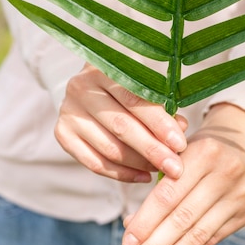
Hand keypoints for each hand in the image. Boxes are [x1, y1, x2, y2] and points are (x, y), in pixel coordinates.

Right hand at [55, 64, 186, 182]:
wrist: (90, 85)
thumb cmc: (125, 84)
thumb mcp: (142, 83)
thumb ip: (160, 104)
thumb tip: (181, 128)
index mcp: (103, 68)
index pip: (134, 99)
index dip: (159, 123)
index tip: (180, 143)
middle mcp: (81, 88)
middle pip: (121, 126)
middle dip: (153, 149)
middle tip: (176, 167)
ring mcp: (69, 112)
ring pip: (109, 148)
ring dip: (140, 163)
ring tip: (162, 169)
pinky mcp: (63, 134)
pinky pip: (95, 163)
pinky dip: (122, 174)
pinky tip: (142, 176)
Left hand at [122, 103, 244, 244]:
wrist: (243, 142)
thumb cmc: (200, 148)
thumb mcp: (179, 150)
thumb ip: (156, 182)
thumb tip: (131, 223)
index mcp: (205, 151)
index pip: (169, 194)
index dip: (146, 221)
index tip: (127, 240)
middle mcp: (226, 172)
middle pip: (184, 218)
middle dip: (155, 244)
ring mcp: (240, 194)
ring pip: (199, 233)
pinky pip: (213, 238)